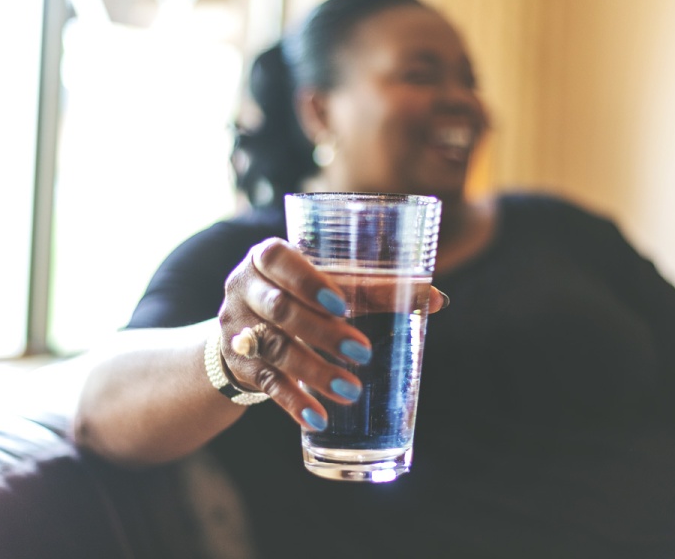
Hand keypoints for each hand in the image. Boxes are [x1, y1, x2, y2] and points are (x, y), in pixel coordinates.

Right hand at [218, 238, 447, 430]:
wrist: (243, 328)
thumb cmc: (300, 295)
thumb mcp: (325, 284)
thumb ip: (373, 289)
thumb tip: (437, 298)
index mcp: (267, 257)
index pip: (278, 260)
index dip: (307, 281)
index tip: (342, 304)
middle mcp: (245, 287)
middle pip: (280, 309)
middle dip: (322, 333)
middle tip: (362, 353)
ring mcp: (238, 327)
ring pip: (275, 348)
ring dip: (314, 371)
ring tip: (349, 391)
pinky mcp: (240, 363)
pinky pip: (266, 383)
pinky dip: (293, 402)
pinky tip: (318, 417)